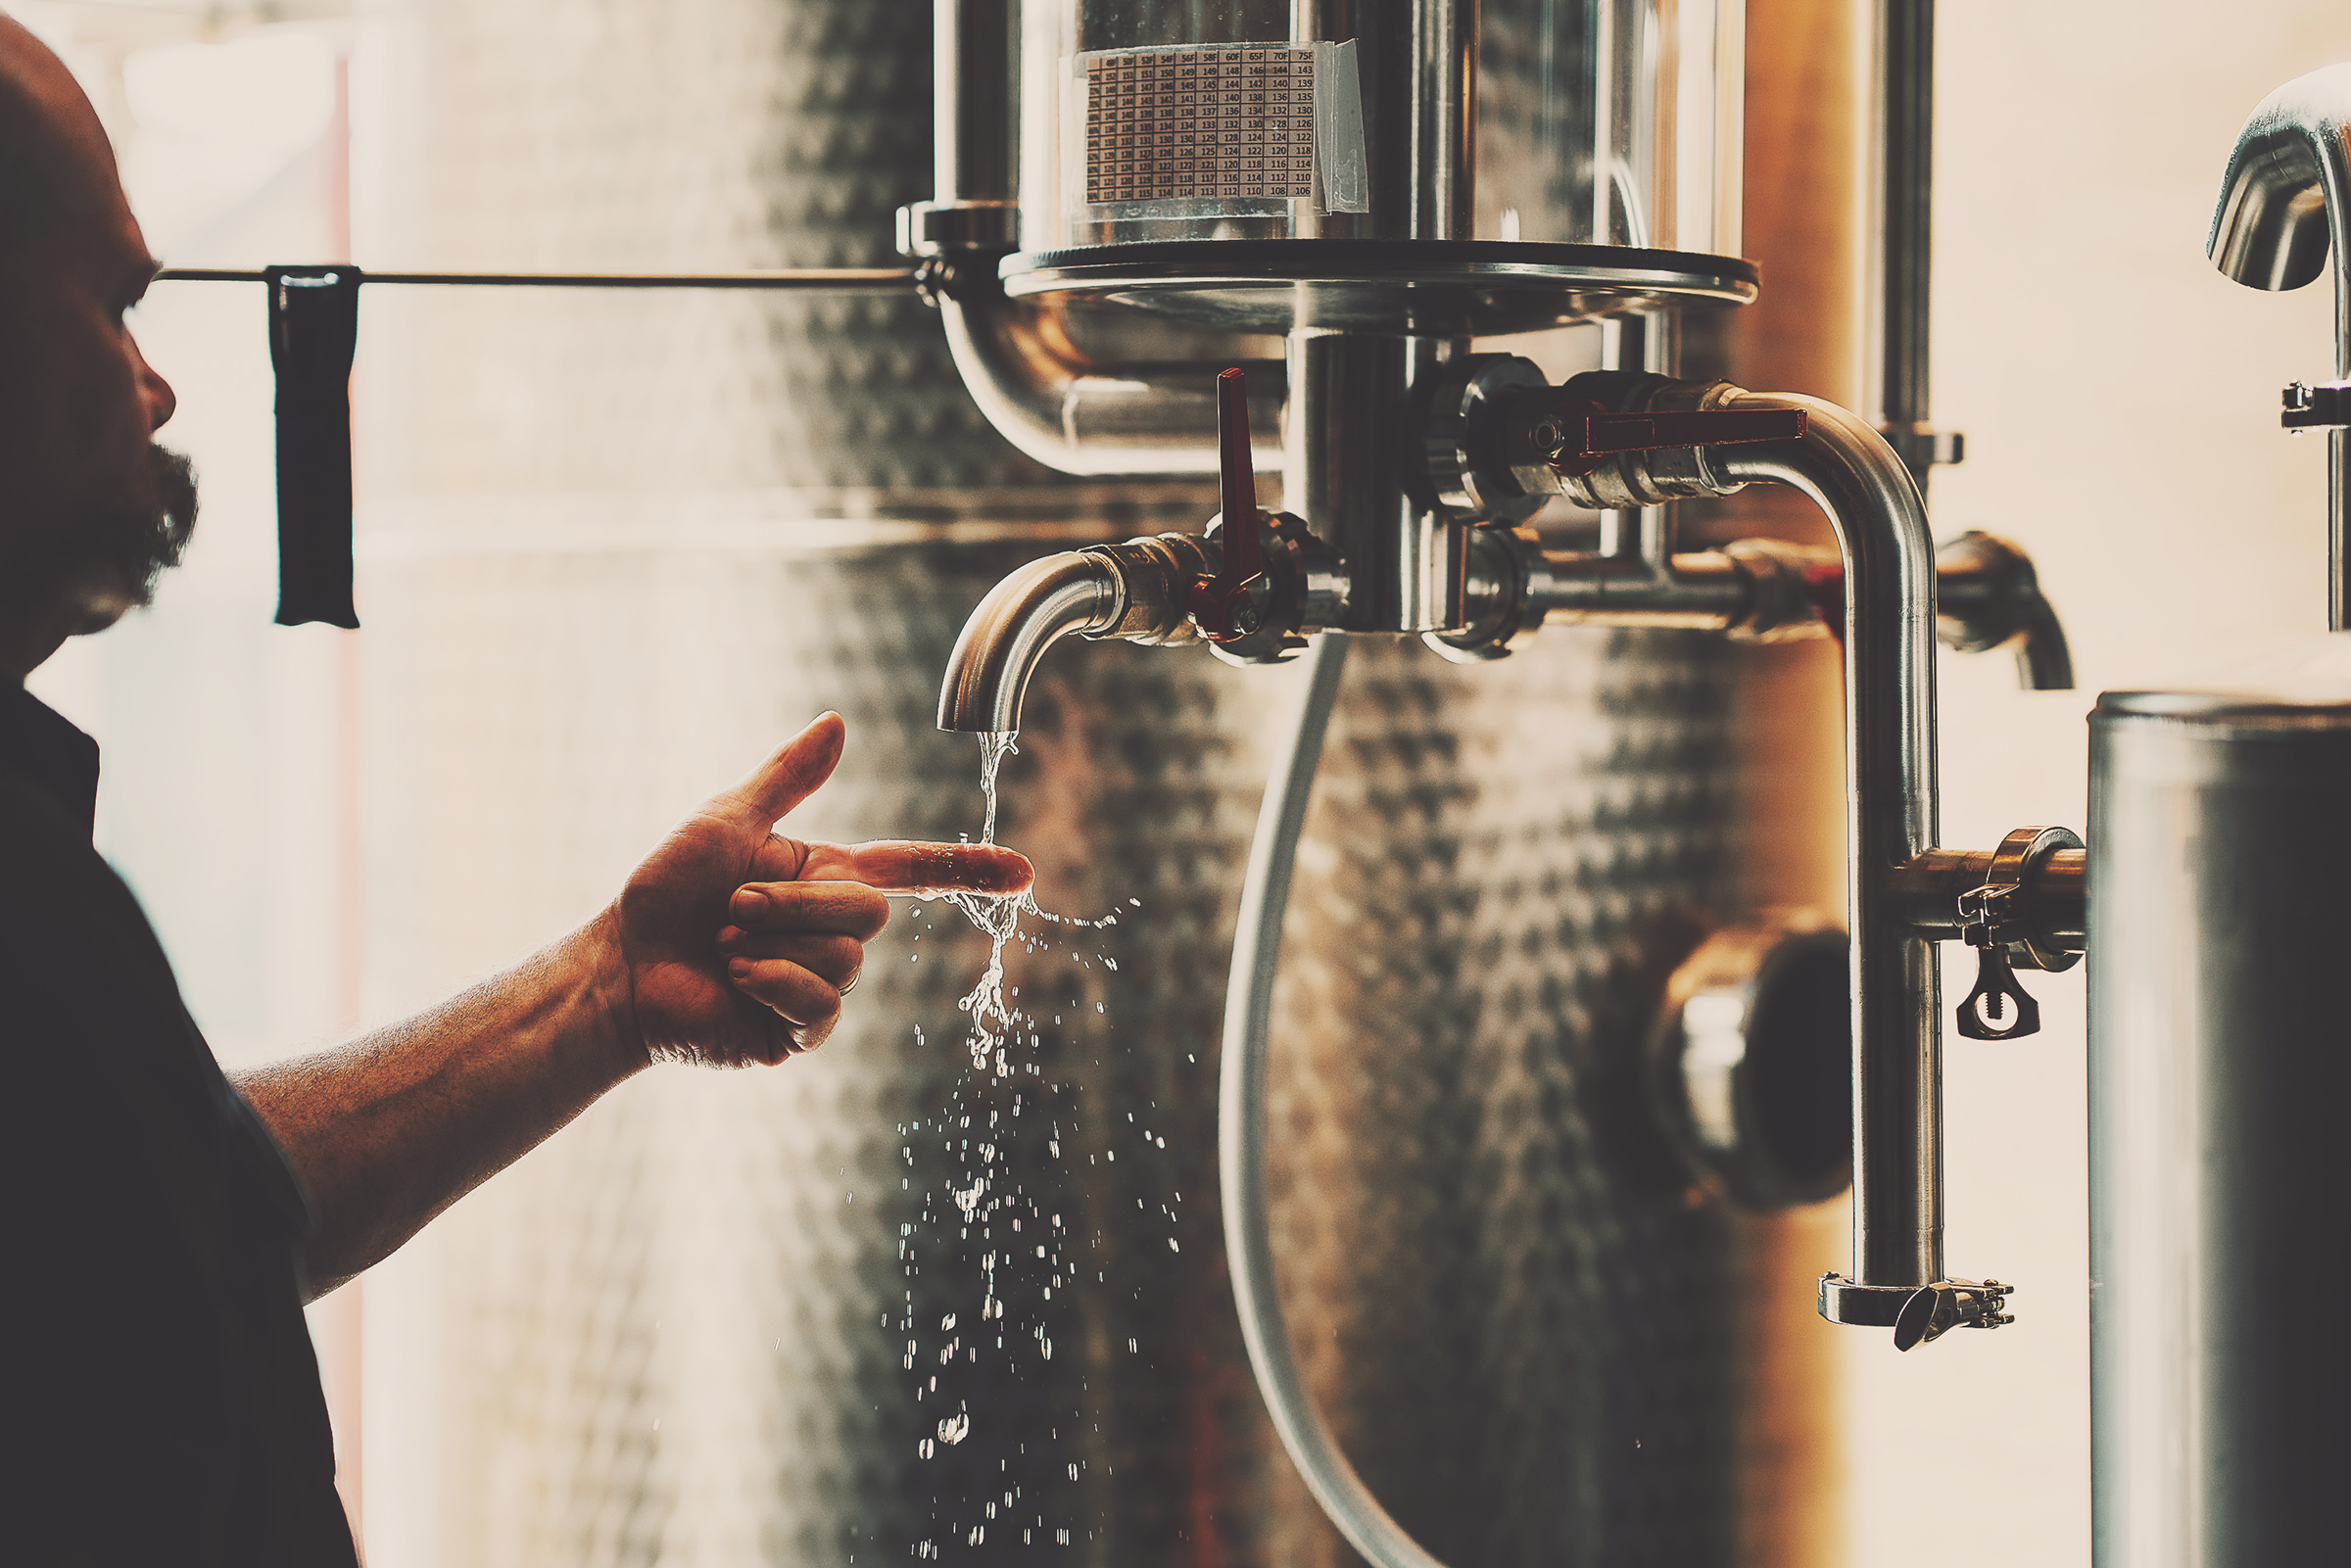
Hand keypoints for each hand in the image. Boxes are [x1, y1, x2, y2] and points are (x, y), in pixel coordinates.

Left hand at [610, 713, 1031, 1065]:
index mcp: (825, 878)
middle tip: (731, 910)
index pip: (912, 871)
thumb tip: (837, 723)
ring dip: (774, 943)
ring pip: (846, 957)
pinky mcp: (799, 1032)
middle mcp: (832, 932)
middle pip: (869, 911)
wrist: (621, 968)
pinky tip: (738, 982)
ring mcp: (820, 985)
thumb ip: (787, 777)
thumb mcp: (727, 820)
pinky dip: (774, 983)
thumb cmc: (666, 893)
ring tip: (724, 948)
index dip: (967, 870)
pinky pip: (822, 1004)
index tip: (1024, 873)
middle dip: (795, 904)